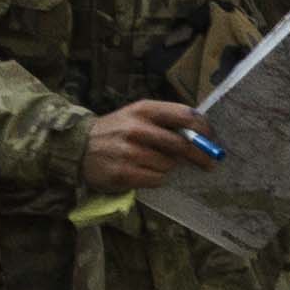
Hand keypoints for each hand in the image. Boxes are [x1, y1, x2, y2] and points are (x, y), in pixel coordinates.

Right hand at [78, 100, 214, 194]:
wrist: (79, 147)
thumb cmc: (116, 131)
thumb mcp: (137, 115)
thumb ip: (166, 120)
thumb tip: (201, 135)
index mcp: (144, 109)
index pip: (185, 116)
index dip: (203, 129)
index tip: (211, 139)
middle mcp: (137, 128)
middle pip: (182, 144)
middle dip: (200, 156)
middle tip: (209, 164)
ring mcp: (129, 152)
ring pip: (169, 165)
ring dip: (169, 167)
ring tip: (153, 162)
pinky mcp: (123, 173)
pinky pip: (157, 179)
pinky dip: (156, 178)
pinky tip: (144, 172)